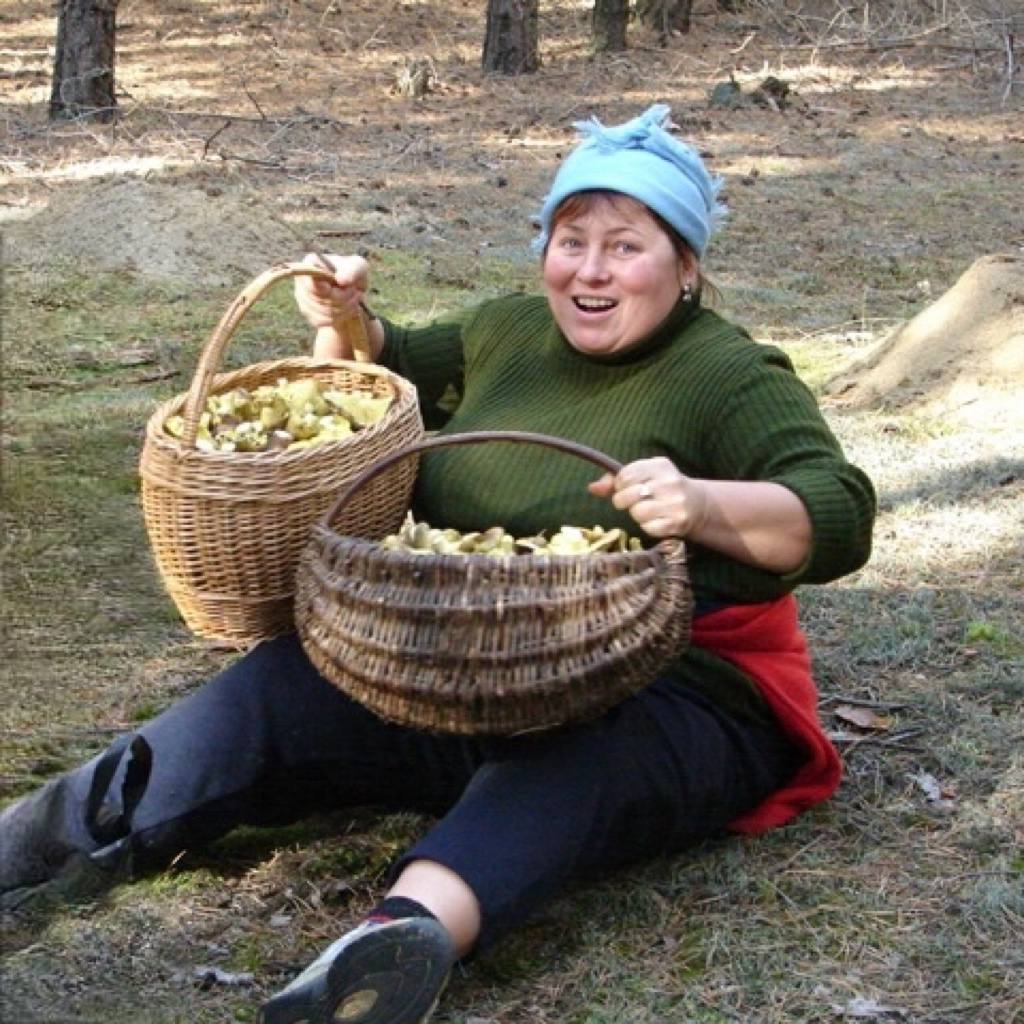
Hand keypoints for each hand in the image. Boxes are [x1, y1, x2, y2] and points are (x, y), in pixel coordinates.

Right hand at [294, 252, 368, 329]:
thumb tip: (341, 280)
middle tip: (356, 293)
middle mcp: (302, 279)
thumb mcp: (358, 267)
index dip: (323, 287)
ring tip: (353, 300)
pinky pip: (322, 321)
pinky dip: (338, 318)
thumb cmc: (353, 274)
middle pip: (319, 297)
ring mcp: (302, 297)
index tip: (336, 288)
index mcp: (311, 262)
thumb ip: (353, 271)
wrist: (351, 290)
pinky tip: (346, 309)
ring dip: (343, 308)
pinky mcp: (307, 312)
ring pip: (322, 311)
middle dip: (342, 298)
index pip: (309, 277)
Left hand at [588, 456, 708, 539]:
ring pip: (637, 513)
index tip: (626, 488)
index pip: (625, 475)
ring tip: (648, 511)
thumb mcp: (643, 476)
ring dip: (637, 515)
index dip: (620, 485)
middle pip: (628, 495)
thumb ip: (615, 480)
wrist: (698, 505)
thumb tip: (592, 488)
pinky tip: (657, 521)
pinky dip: (648, 527)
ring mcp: (675, 502)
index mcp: (660, 465)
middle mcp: (669, 481)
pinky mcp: (677, 522)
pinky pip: (648, 528)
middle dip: (624, 501)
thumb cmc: (662, 489)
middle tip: (633, 502)